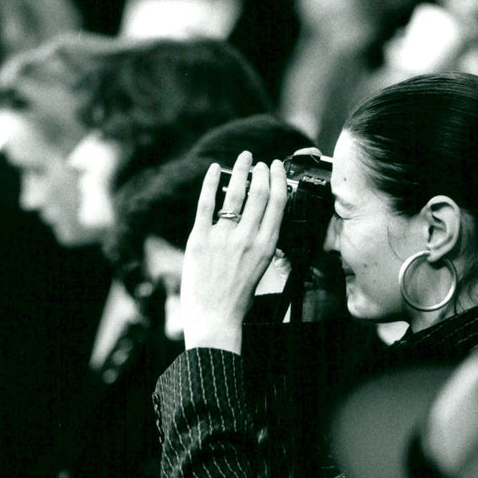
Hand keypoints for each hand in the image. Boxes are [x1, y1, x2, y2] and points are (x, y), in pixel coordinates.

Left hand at [181, 152, 288, 352]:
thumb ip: (259, 243)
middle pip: (259, 193)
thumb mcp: (260, 268)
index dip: (277, 180)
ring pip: (235, 193)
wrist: (215, 318)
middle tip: (259, 163)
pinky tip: (213, 169)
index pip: (277, 204)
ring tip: (243, 159)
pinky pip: (205, 203)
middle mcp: (247, 238)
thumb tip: (258, 219)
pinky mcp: (199, 239)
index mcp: (266, 246)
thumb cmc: (237, 299)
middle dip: (260, 172)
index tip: (276, 167)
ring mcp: (223, 237)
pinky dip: (209, 182)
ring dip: (240, 171)